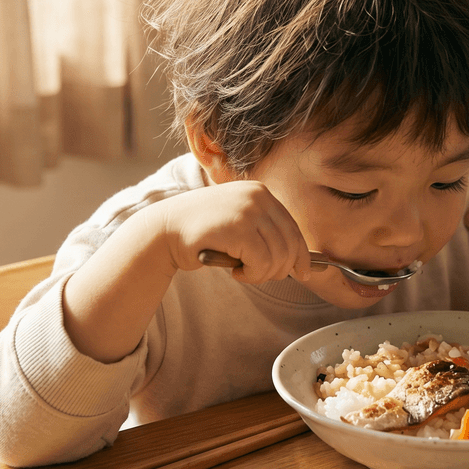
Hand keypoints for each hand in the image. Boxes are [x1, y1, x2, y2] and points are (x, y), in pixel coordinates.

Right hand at [157, 181, 314, 283]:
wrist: (166, 229)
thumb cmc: (202, 231)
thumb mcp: (237, 221)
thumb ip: (263, 231)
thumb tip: (296, 259)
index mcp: (260, 192)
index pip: (292, 227)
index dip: (301, 255)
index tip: (303, 273)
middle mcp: (258, 196)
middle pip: (290, 243)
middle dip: (281, 268)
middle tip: (261, 277)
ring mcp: (248, 210)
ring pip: (278, 256)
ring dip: (263, 274)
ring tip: (243, 272)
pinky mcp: (238, 229)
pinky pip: (262, 263)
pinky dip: (252, 275)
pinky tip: (236, 272)